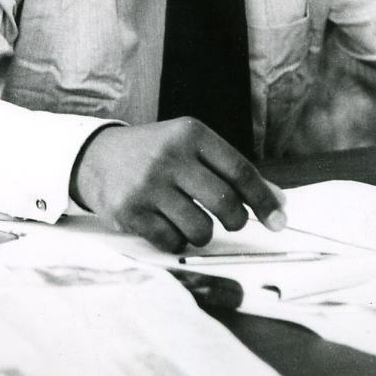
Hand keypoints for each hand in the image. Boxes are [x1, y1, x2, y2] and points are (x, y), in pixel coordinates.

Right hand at [69, 117, 286, 252]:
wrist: (96, 157)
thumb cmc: (156, 154)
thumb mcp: (192, 147)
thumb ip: (231, 170)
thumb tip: (277, 201)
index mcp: (191, 134)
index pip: (240, 170)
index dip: (264, 199)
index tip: (278, 219)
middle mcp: (169, 156)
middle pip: (224, 202)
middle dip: (237, 220)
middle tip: (234, 222)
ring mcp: (148, 185)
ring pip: (200, 228)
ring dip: (204, 233)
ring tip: (194, 221)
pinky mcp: (130, 211)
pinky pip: (172, 241)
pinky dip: (178, 240)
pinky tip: (169, 226)